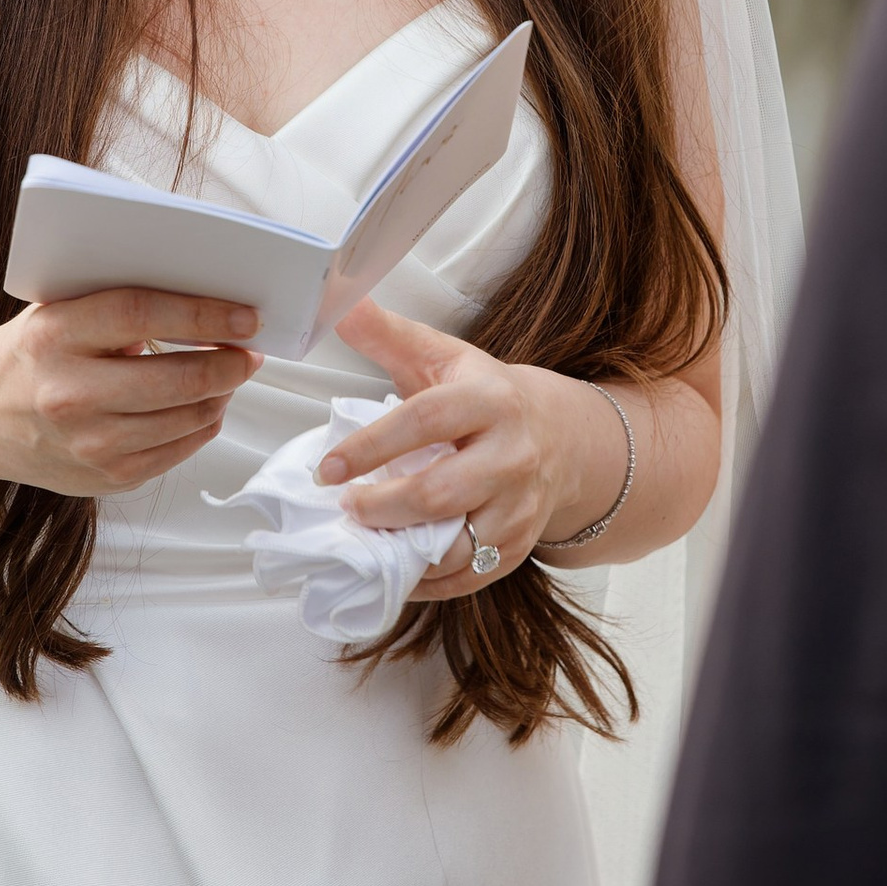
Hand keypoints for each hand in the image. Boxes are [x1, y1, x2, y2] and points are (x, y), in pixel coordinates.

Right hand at [0, 289, 259, 497]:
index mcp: (55, 335)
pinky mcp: (105, 477)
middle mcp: (68, 393)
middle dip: (228, 364)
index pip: (142, 315)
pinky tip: (202, 406)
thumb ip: (120, 301)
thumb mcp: (59, 310)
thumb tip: (208, 300)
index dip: (204, 315)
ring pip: (187, 419)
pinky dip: (201, 424)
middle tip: (249, 352)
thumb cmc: (32, 352)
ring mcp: (88, 443)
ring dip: (221, 395)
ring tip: (228, 375)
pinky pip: (178, 451)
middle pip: (177, 380)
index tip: (246, 316)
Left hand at [322, 296, 618, 602]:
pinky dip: (425, 580)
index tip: (327, 468)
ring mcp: (520, 506)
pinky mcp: (519, 546)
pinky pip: (467, 576)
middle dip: (381, 507)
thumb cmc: (484, 394)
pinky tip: (394, 565)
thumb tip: (339, 304)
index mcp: (490, 400)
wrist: (559, 436)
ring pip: (455, 545)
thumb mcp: (440, 356)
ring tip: (365, 538)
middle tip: (345, 507)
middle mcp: (512, 455)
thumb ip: (386, 333)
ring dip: (400, 549)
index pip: (425, 422)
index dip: (372, 447)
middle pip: (438, 494)